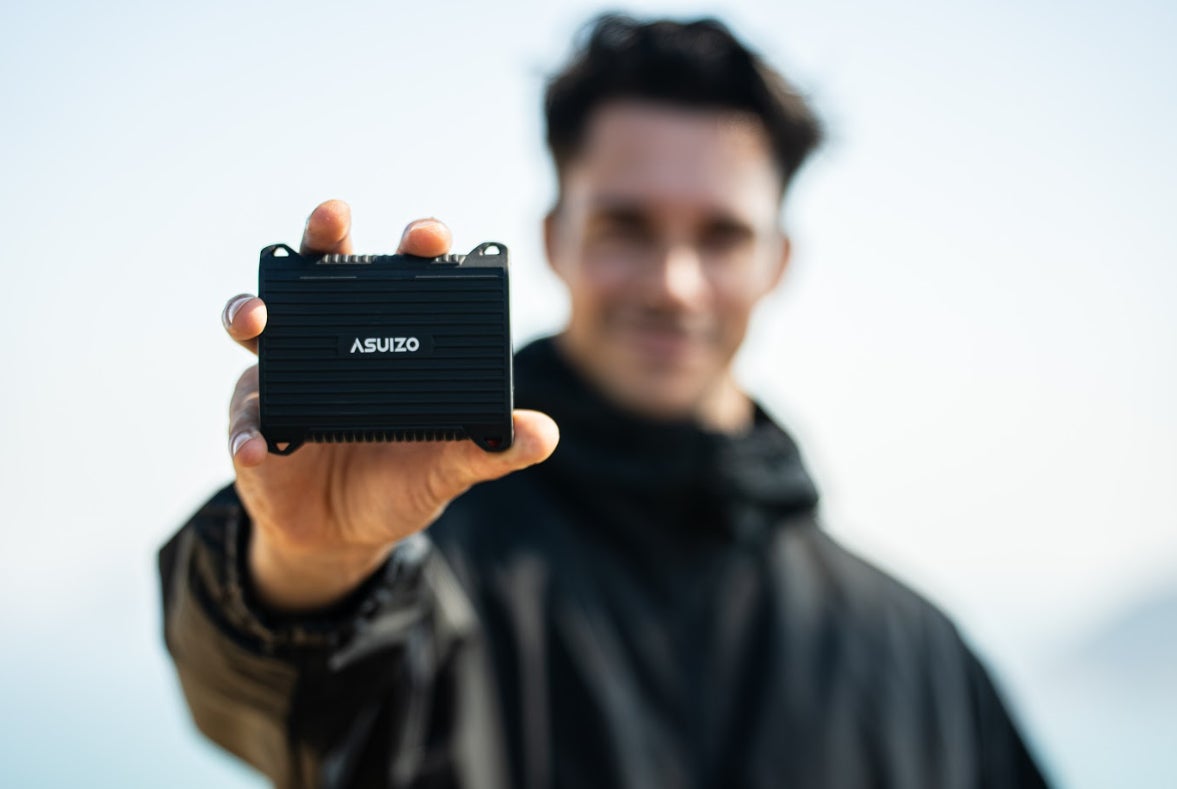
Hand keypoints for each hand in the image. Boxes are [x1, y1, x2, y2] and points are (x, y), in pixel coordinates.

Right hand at [224, 200, 558, 611]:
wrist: (343, 535)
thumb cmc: (402, 481)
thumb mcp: (450, 468)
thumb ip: (491, 451)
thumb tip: (542, 435)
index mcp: (390, 338)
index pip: (404, 276)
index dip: (416, 246)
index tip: (429, 236)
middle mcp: (333, 340)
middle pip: (323, 269)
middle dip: (325, 233)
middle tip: (333, 216)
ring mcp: (285, 373)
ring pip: (261, 322)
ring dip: (249, 309)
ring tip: (255, 318)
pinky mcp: (252, 419)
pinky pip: (244, 419)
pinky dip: (247, 433)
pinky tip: (258, 448)